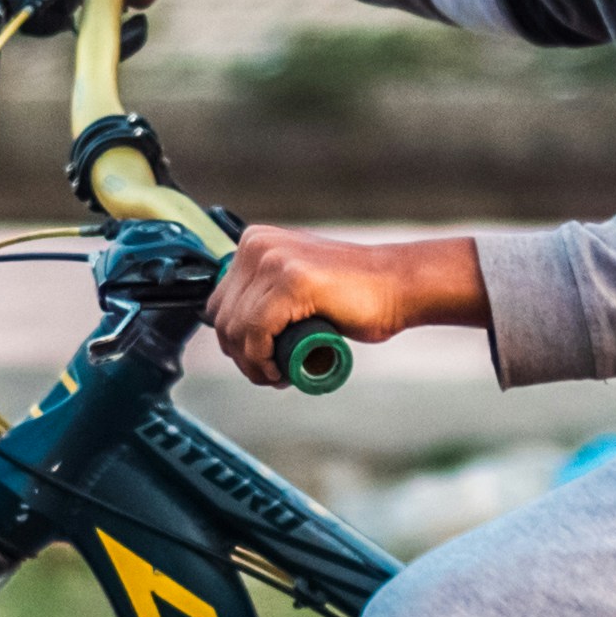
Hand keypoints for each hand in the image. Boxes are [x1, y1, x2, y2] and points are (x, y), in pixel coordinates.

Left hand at [213, 227, 481, 388]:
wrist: (397, 287)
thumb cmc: (355, 294)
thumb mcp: (295, 286)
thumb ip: (267, 294)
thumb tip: (235, 330)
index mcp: (254, 243)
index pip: (218, 304)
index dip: (235, 342)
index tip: (260, 361)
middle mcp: (257, 246)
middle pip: (222, 319)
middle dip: (242, 356)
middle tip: (272, 373)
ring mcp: (272, 260)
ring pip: (236, 330)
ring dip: (253, 364)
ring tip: (279, 373)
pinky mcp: (290, 280)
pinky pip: (255, 332)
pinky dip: (262, 359)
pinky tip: (280, 369)